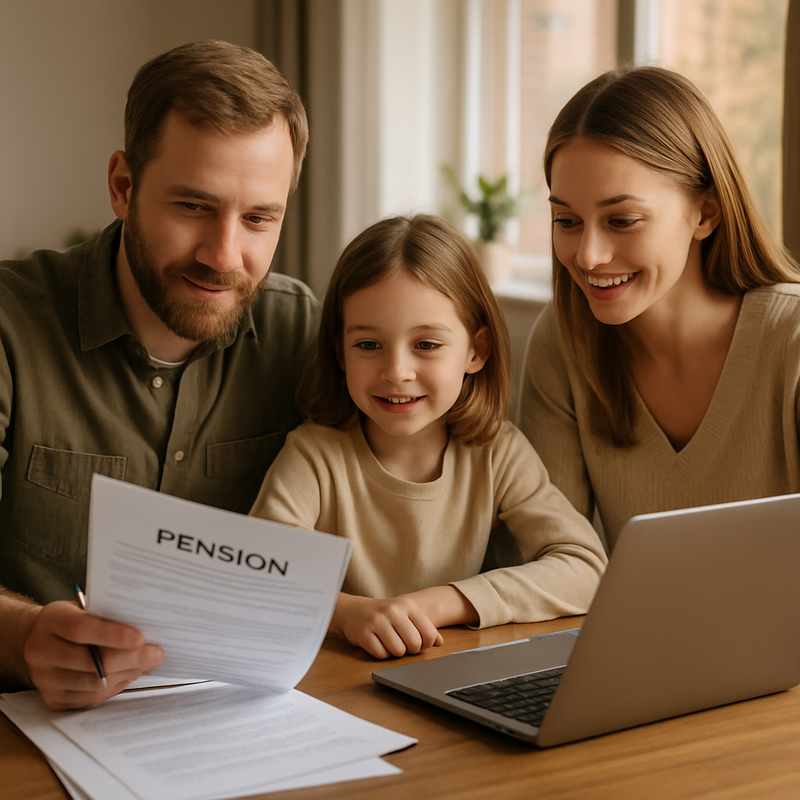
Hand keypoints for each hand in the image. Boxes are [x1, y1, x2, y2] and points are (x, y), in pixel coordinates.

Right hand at [22, 601, 163, 709]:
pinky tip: (129, 674)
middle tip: (156, 654)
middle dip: (131, 659)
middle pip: (92, 662)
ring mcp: (44, 679)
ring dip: (127, 674)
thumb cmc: (69, 620)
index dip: (112, 635)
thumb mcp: (83, 607)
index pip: (81, 629)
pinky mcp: (52, 699)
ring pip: (94, 684)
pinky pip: (90, 698)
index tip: (140, 638)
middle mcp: (42, 652)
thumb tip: (146, 632)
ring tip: (146, 664)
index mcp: (51, 622)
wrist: (35, 639)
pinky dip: (115, 687)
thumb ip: (108, 616)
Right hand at [331, 593, 443, 658]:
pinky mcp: (363, 634)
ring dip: (395, 652)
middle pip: (414, 644)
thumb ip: (425, 626)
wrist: (355, 610)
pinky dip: (382, 653)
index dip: (426, 644)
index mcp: (407, 605)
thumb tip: (439, 642)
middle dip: (410, 649)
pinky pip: (381, 655)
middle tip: (403, 643)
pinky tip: (378, 643)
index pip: (428, 634)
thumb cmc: (386, 615)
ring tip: (390, 642)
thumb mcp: (406, 614)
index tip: (418, 642)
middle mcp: (392, 611)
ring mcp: (376, 622)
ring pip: (398, 651)